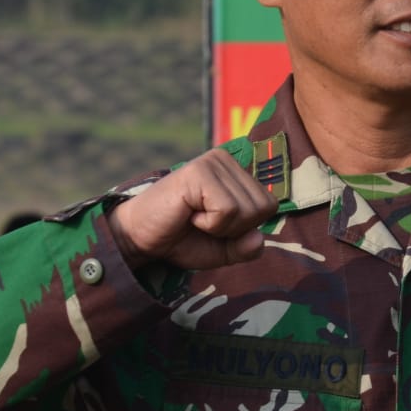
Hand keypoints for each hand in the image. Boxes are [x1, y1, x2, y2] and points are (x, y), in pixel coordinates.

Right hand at [108, 150, 276, 269]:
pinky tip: (188, 213)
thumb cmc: (182, 239)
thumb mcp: (223, 250)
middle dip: (234, 228)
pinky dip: (209, 223)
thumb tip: (259, 239)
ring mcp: (214, 162)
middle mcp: (227, 160)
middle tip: (203, 222)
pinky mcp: (200, 171)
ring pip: (246, 210)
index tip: (215, 225)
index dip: (245, 228)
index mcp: (236, 172)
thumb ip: (247, 247)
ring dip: (220, 226)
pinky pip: (227, 210)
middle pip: (263, 207)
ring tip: (194, 216)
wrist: (140, 238)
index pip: (270, 206)